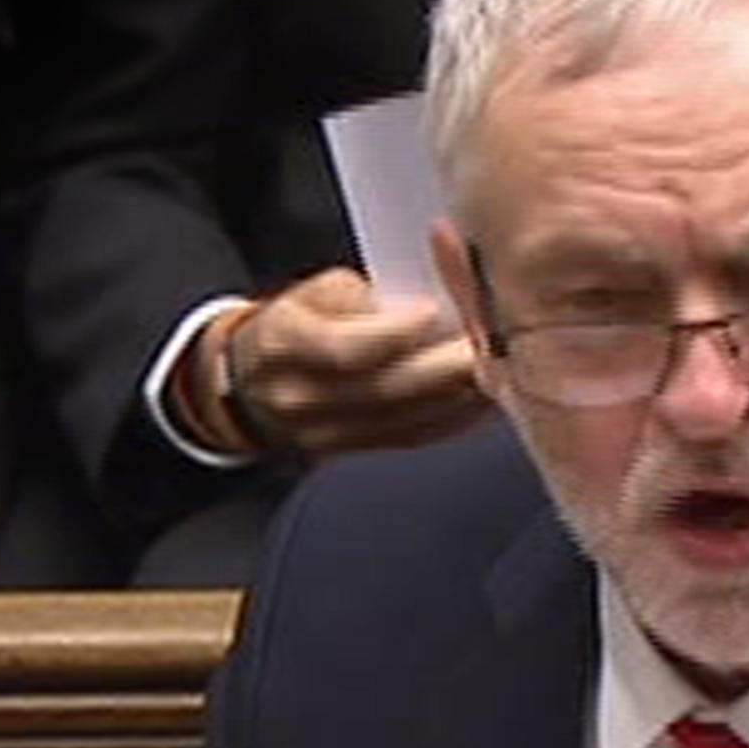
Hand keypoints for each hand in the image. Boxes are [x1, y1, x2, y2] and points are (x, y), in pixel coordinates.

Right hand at [184, 268, 487, 456]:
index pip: (343, 349)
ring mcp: (327, 434)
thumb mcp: (312, 294)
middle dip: (447, 368)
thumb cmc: (291, 325)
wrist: (248, 384)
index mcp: (283, 346)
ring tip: (500, 365)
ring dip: (461, 395)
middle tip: (492, 342)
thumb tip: (429, 302)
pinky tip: (484, 396)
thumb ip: (364, 298)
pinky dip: (456, 418)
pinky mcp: (355, 453)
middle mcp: (302, 398)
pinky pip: (416, 438)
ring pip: (408, 420)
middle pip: (386, 391)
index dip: (394, 333)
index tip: (437, 311)